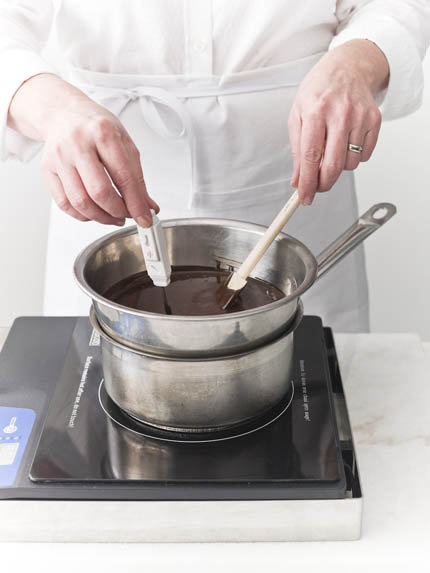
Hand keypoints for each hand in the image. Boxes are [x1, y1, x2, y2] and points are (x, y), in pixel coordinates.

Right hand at [8, 74, 158, 225]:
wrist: (64, 113)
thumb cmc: (96, 127)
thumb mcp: (124, 144)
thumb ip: (137, 177)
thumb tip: (148, 206)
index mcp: (103, 133)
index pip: (123, 177)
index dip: (136, 204)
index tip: (144, 218)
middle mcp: (78, 143)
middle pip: (99, 192)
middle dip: (117, 212)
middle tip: (126, 216)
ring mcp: (60, 157)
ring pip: (80, 202)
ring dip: (100, 217)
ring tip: (112, 217)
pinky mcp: (47, 169)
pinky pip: (64, 203)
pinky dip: (82, 215)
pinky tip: (93, 212)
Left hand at [288, 39, 388, 204]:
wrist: (347, 68)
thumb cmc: (319, 91)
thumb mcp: (298, 116)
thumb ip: (296, 150)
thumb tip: (298, 180)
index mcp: (315, 110)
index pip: (310, 156)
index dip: (307, 182)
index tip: (304, 197)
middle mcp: (340, 113)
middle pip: (333, 164)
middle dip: (324, 183)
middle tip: (318, 186)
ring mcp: (360, 116)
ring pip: (350, 163)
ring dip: (339, 167)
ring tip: (332, 149)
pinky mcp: (375, 119)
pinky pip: (365, 155)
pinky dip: (354, 157)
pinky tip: (346, 142)